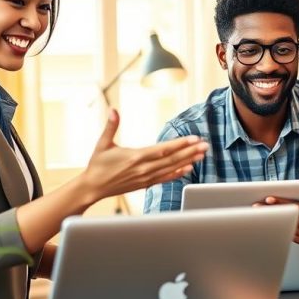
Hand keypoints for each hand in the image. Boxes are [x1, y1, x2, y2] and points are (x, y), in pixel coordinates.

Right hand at [79, 109, 208, 201]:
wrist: (93, 187)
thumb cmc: (97, 165)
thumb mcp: (102, 144)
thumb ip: (110, 126)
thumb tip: (113, 110)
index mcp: (135, 157)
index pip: (163, 149)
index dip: (180, 144)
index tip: (193, 138)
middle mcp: (144, 168)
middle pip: (172, 159)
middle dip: (190, 151)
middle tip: (206, 145)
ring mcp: (146, 178)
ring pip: (171, 169)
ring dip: (188, 161)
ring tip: (202, 155)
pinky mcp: (145, 184)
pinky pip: (165, 178)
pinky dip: (178, 174)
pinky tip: (188, 168)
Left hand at [257, 181, 298, 243]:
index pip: (294, 207)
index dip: (281, 203)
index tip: (269, 199)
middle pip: (285, 216)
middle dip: (271, 211)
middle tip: (256, 206)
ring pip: (284, 225)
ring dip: (272, 219)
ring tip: (258, 212)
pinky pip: (286, 232)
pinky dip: (278, 226)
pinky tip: (268, 221)